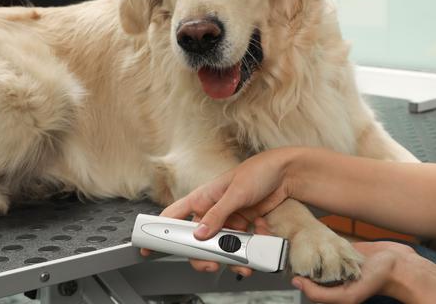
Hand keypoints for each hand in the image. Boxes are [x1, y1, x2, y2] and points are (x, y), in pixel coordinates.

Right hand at [139, 149, 293, 274]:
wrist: (288, 174)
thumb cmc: (260, 171)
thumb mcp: (236, 192)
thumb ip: (218, 214)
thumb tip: (199, 234)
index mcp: (203, 198)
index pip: (174, 216)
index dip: (159, 231)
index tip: (148, 248)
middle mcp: (213, 211)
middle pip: (197, 241)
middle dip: (203, 255)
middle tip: (212, 264)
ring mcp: (228, 221)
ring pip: (220, 247)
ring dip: (230, 257)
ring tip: (243, 262)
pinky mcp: (244, 227)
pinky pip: (240, 245)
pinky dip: (248, 249)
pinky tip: (258, 243)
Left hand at [291, 242, 416, 303]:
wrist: (399, 265)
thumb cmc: (377, 282)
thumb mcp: (347, 296)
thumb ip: (321, 294)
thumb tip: (296, 282)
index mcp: (332, 291)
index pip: (308, 283)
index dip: (298, 273)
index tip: (291, 260)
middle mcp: (335, 277)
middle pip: (312, 267)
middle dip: (305, 257)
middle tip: (296, 244)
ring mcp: (342, 262)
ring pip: (321, 254)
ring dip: (314, 246)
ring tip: (305, 236)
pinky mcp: (349, 250)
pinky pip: (333, 243)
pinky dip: (327, 238)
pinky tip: (321, 232)